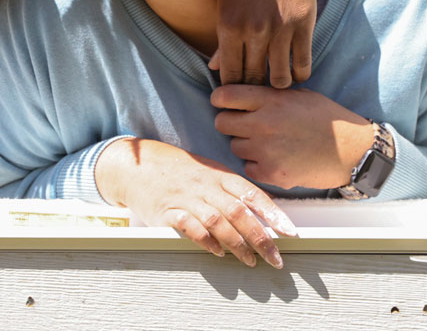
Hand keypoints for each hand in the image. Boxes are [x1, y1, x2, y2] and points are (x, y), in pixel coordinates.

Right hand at [95, 138, 296, 267]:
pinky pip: (189, 226)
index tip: (290, 233)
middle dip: (260, 237)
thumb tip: (263, 212)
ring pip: (217, 221)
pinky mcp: (166, 211)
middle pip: (238, 212)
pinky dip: (205, 240)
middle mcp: (204, 185)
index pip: (251, 193)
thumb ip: (232, 190)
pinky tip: (217, 252)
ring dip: (237, 243)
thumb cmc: (177, 171)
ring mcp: (185, 198)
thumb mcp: (208, 171)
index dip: (273, 213)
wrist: (136, 165)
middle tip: (275, 258)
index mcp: (218, 174)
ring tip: (250, 261)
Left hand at [212, 0, 331, 86]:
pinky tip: (294, 72)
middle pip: (254, 79)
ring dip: (277, 84)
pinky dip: (298, 73)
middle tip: (256, 92)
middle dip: (254, 89)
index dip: (233, 88)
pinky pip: (303, 63)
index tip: (236, 92)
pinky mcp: (304, 22)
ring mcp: (281, 28)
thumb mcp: (224, 0)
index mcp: (228, 27)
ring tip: (275, 82)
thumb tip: (214, 67)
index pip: (229, 75)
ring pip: (280, 78)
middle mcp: (254, 31)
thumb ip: (222, 37)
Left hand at [212, 85, 374, 189]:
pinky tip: (275, 159)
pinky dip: (257, 165)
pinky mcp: (271, 173)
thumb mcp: (298, 96)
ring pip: (234, 146)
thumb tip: (238, 95)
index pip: (223, 96)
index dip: (220, 99)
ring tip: (269, 143)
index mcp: (270, 100)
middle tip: (246, 126)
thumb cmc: (327, 120)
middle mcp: (263, 123)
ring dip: (246, 145)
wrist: (353, 152)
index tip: (224, 103)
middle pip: (221, 122)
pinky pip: (247, 167)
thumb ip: (267, 95)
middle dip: (230, 123)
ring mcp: (266, 150)